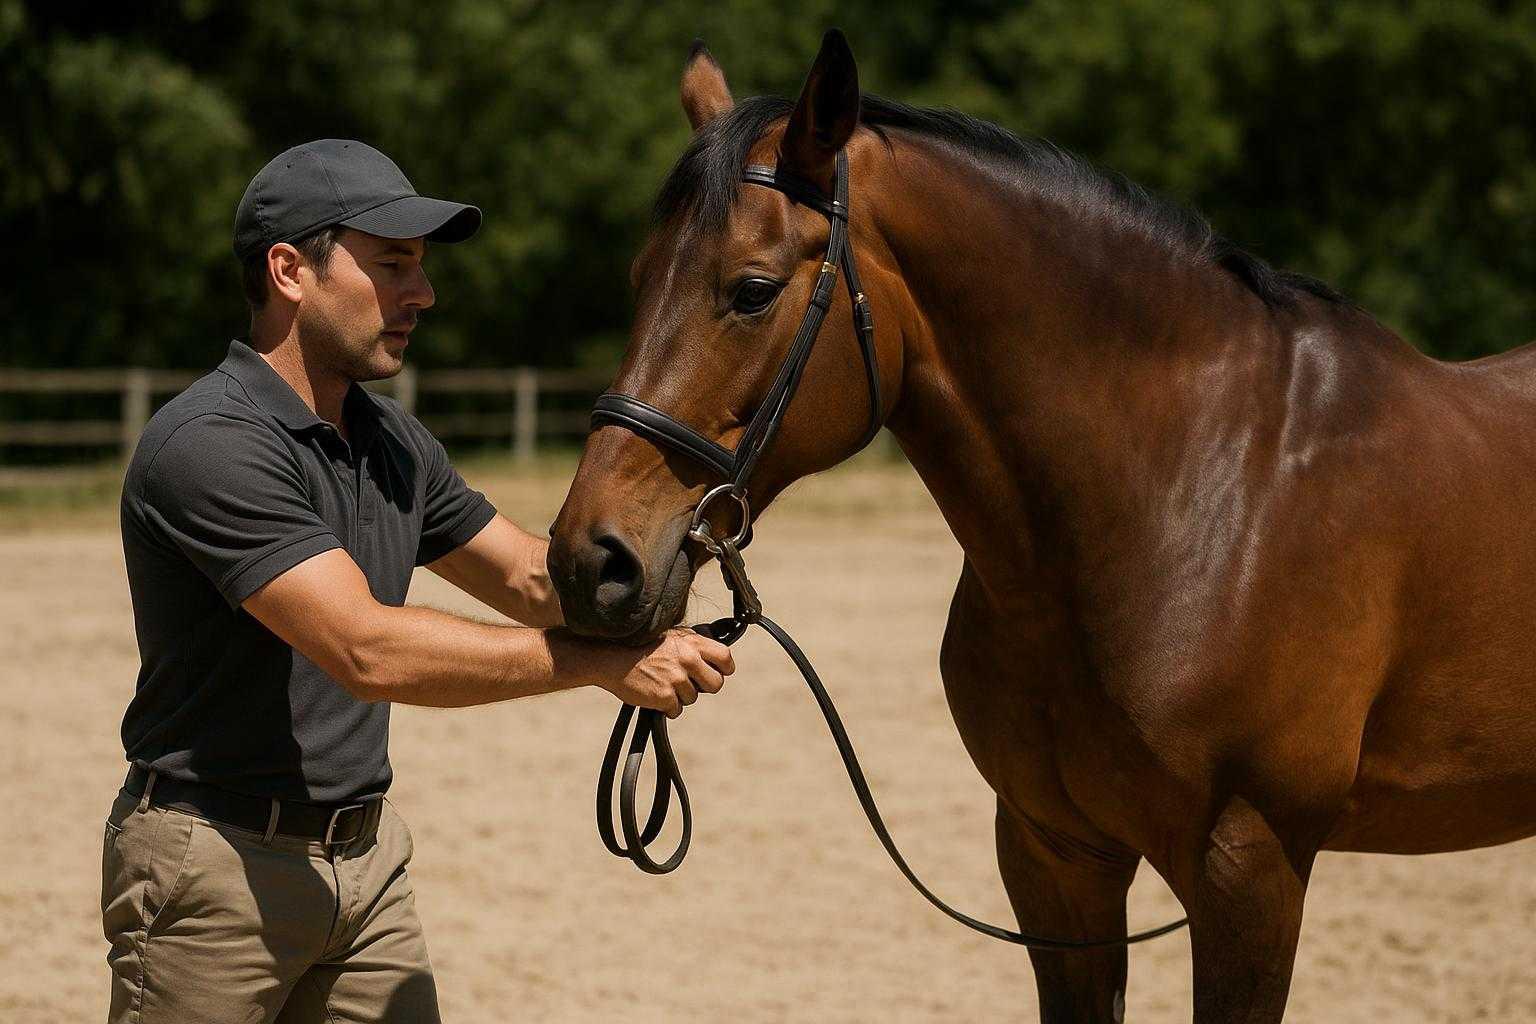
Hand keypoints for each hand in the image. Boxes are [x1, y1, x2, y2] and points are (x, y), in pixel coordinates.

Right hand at [595, 627, 735, 717]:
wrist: (612, 657)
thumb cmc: (641, 645)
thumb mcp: (671, 636)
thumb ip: (693, 644)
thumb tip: (713, 656)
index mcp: (691, 642)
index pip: (725, 658)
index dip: (724, 669)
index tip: (717, 672)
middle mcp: (688, 659)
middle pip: (715, 684)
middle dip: (704, 687)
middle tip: (689, 684)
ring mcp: (676, 679)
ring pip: (693, 698)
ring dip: (680, 696)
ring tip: (662, 683)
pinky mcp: (664, 696)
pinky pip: (676, 710)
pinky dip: (666, 707)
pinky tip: (654, 694)